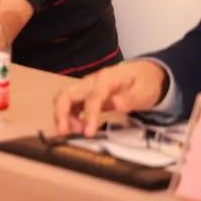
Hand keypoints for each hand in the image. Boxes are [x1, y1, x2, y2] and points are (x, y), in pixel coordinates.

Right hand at [53, 60, 168, 136]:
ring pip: (64, 98)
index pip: (92, 97)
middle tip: (63, 132)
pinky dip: (67, 116)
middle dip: (61, 112)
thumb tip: (116, 103)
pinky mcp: (85, 95)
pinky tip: (75, 128)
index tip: (88, 133)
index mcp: (106, 79)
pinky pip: (70, 104)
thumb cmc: (144, 83)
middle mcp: (90, 82)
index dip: (88, 115)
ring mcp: (86, 87)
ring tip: (71, 133)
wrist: (144, 73)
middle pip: (67, 93)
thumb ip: (130, 97)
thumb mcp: (144, 90)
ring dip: (62, 115)